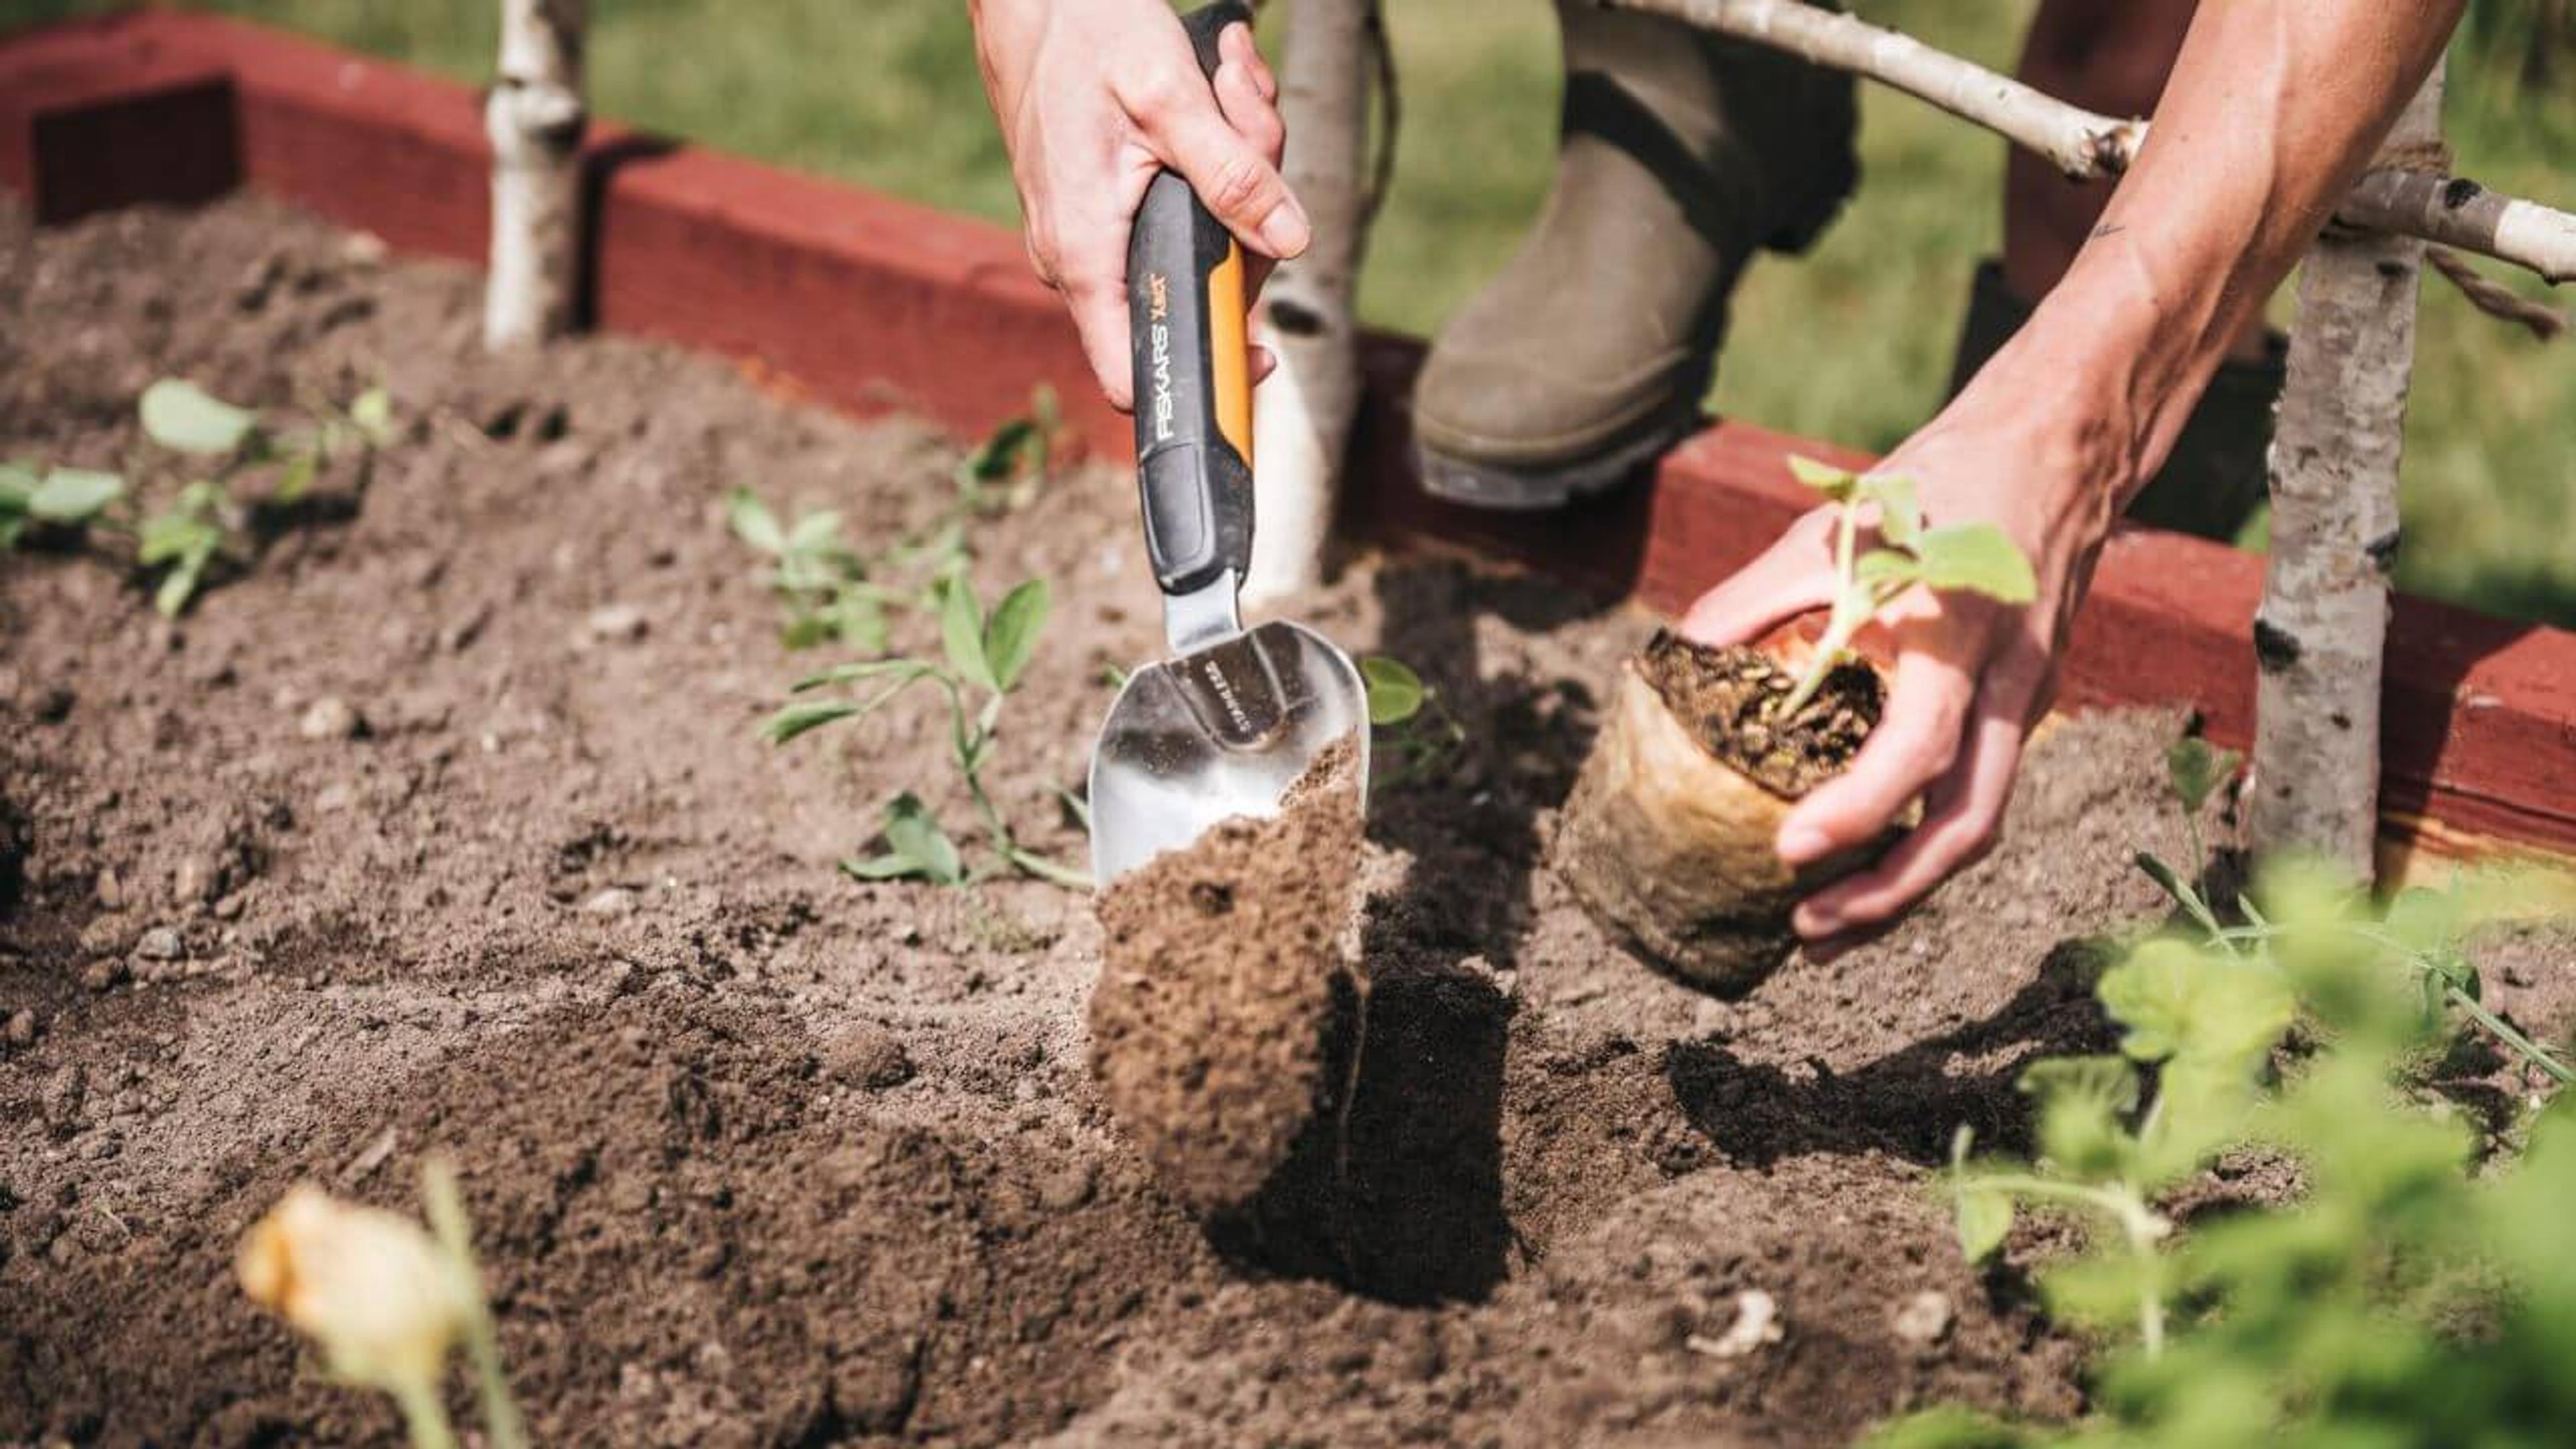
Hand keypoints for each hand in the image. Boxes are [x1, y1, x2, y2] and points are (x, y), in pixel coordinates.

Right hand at [972, 0, 1304, 409]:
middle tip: (1248, 118)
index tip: (1260, 354)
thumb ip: (1233, 175)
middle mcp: (1082, 258)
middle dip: (1248, 209)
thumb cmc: (1084, 32)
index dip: (1202, 376)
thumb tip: (1290, 240)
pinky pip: (1184, 202)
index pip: (1133, 371)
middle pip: (1197, 287)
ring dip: (1240, 157)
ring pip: (1201, 236)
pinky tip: (1217, 90)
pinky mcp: (1109, 202)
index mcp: (1085, 253)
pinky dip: (1216, 149)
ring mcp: (1095, 232)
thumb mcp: (1171, 99)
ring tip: (1230, 80)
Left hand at [1677, 383, 2128, 946]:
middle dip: (1890, 892)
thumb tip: (1676, 657)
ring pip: (1980, 822)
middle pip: (1967, 822)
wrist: (2060, 448)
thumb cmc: (1938, 483)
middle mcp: (2005, 684)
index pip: (1916, 748)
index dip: (1856, 809)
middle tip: (1806, 932)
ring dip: (1906, 885)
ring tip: (1826, 928)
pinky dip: (1924, 841)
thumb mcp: (1836, 527)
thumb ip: (1754, 595)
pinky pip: (1980, 792)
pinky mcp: (2023, 708)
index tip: (1788, 850)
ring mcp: (2023, 702)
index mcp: (1957, 635)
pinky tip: (1867, 866)